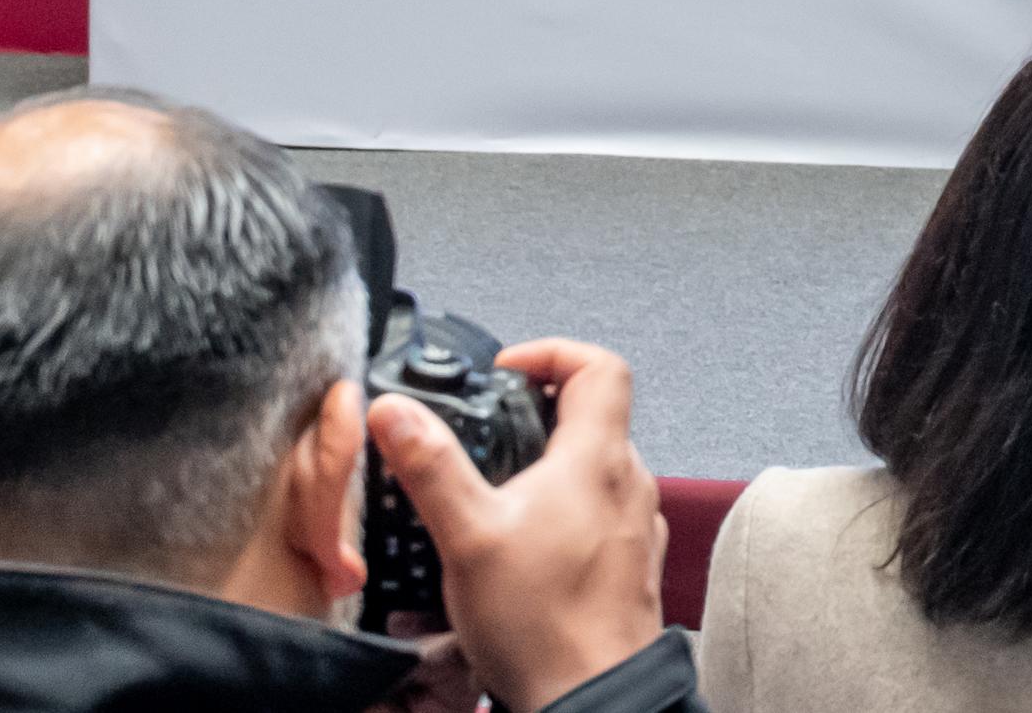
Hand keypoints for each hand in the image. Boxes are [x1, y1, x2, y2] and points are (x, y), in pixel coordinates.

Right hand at [367, 339, 665, 712]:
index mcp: (598, 458)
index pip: (600, 366)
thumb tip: (395, 411)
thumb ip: (432, 467)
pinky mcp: (630, 561)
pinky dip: (561, 510)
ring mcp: (636, 523)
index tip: (505, 370)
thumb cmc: (542, 620)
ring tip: (494, 492)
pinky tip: (522, 544)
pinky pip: (599, 513)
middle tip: (487, 430)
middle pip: (595, 415)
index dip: (552, 352)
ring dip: (548, 465)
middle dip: (537, 413)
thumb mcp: (468, 535)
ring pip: (596, 467)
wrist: (592, 693)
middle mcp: (629, 481)